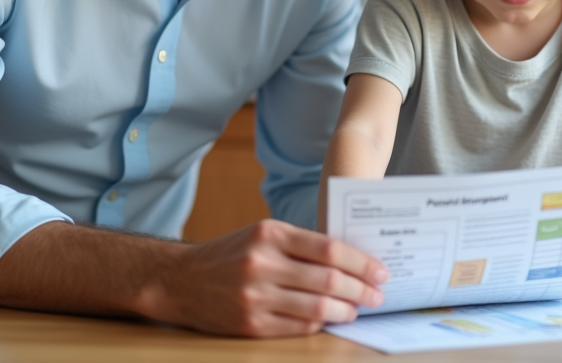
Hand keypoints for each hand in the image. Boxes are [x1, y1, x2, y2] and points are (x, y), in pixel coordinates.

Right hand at [157, 219, 388, 336]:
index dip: (360, 262)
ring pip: (317, 308)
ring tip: (358, 309)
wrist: (181, 280)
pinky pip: (299, 327)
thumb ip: (301, 245)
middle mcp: (262, 264)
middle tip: (377, 294)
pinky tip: (331, 319)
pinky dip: (320, 324)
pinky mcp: (251, 324)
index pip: (328, 249)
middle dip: (360, 289)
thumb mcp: (262, 235)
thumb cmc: (230, 254)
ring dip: (346, 311)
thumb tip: (350, 260)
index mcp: (270, 234)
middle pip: (328, 280)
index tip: (380, 270)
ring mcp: (255, 297)